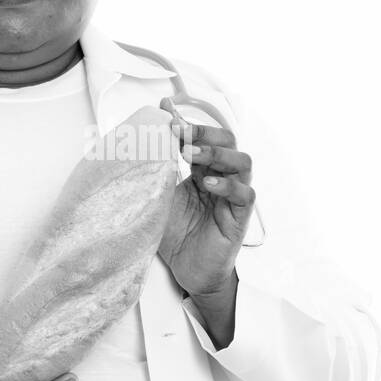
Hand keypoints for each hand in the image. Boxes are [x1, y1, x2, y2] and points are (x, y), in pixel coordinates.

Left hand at [157, 98, 255, 297]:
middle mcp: (222, 177)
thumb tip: (135, 147)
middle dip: (204, 132)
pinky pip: (245, 194)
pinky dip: (228, 185)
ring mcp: (234, 196)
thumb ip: (154, 174)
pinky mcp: (240, 217)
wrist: (188, 273)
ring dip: (216, 154)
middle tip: (180, 132)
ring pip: (242, 161)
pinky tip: (208, 184)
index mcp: (202, 170)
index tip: (166, 108)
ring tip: (190, 155)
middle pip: (228, 140)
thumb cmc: (176, 236)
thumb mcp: (159, 199)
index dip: (187, 122)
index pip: (203, 137)